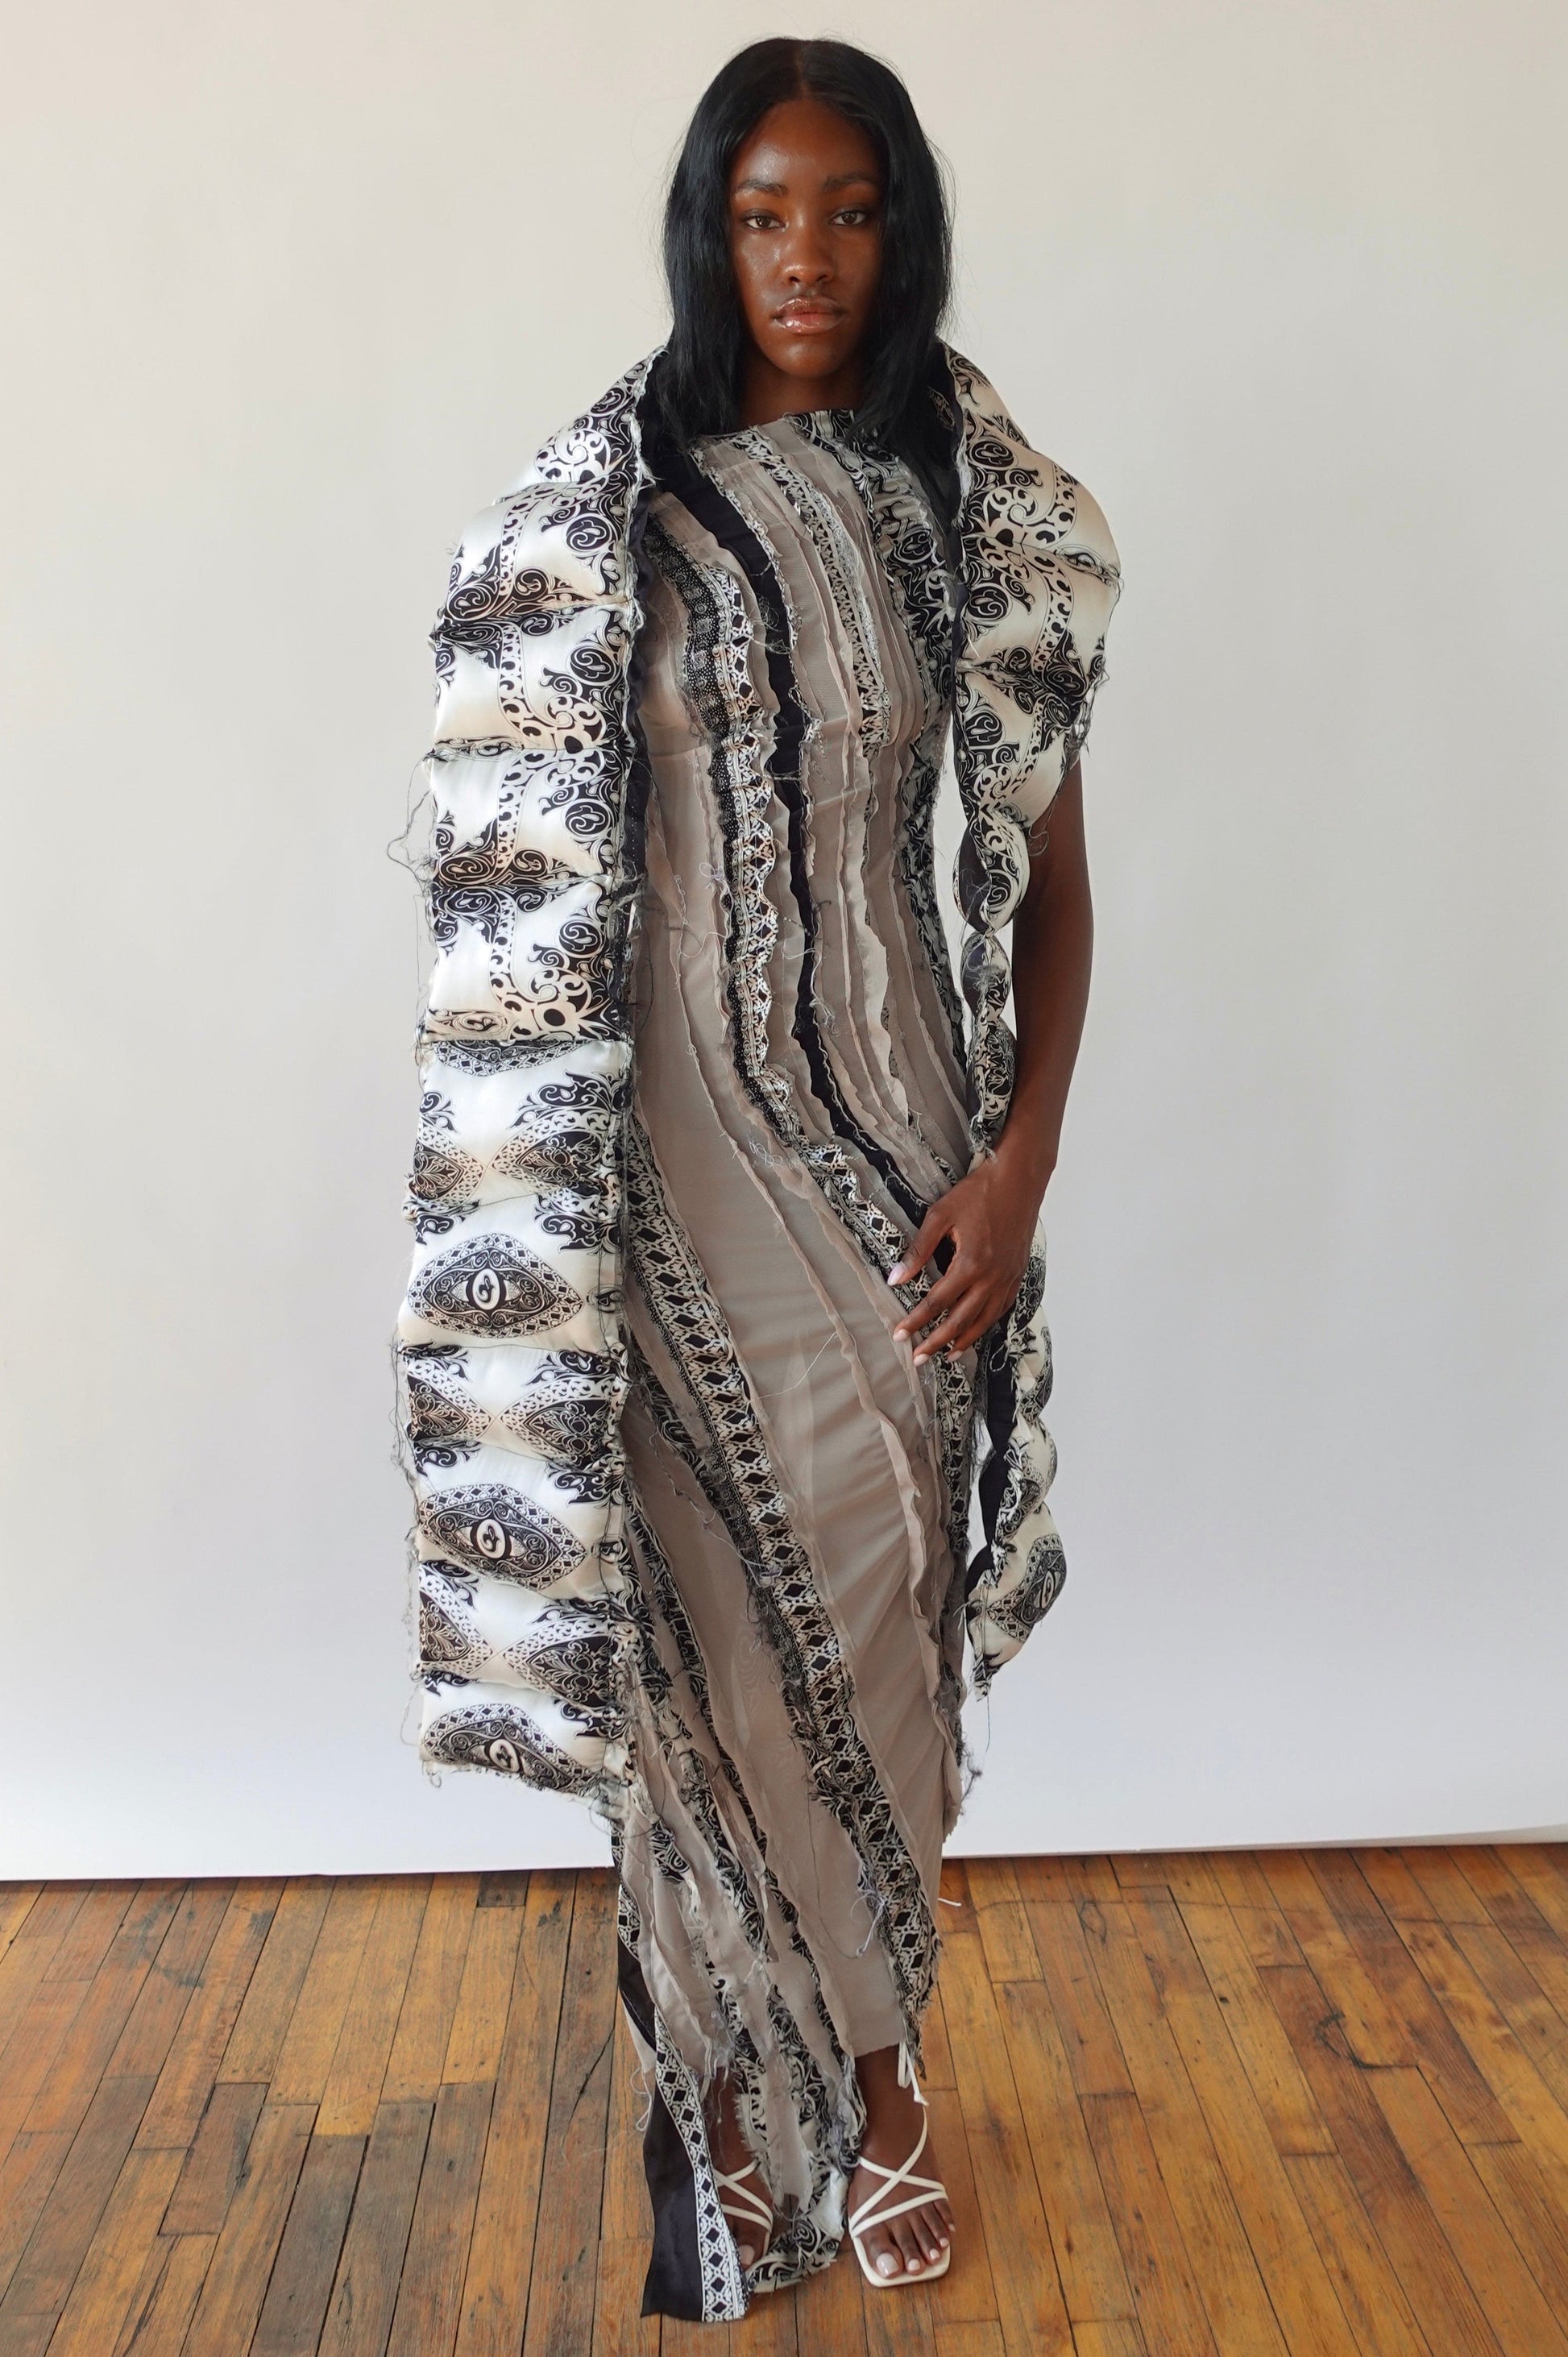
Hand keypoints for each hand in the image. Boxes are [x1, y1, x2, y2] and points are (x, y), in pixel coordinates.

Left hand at [888, 1148, 1047, 1363]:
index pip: (936, 1303)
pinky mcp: (1018, 1274)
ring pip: (984, 1320)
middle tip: (918, 1359)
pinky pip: (1001, 1308)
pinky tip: (976, 1330)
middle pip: (960, 1321)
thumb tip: (895, 1278)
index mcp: (970, 1264)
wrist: (1020, 1180)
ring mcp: (1008, 1278)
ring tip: (947, 1355)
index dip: (916, 1322)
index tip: (899, 1336)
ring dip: (964, 1340)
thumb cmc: (978, 1193)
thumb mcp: (940, 1215)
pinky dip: (987, 1324)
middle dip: (936, 1342)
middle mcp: (991, 1278)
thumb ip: (918, 1250)